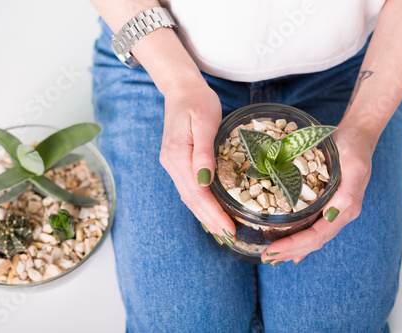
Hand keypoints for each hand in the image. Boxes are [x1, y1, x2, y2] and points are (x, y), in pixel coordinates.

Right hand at [159, 80, 236, 244]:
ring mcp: (172, 164)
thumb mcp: (205, 121)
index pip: (196, 194)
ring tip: (223, 231)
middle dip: (211, 221)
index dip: (213, 214)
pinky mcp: (178, 162)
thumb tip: (205, 182)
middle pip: (191, 201)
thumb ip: (204, 152)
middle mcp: (171, 164)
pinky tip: (212, 211)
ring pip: (189, 198)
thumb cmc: (197, 101)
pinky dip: (201, 204)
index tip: (230, 229)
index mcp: (178, 156)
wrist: (181, 90)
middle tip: (230, 237)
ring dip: (206, 216)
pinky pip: (190, 189)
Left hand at [260, 126, 373, 264]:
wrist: (357, 136)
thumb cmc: (354, 148)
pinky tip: (289, 248)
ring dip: (291, 249)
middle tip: (265, 258)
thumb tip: (330, 216)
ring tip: (272, 257)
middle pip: (312, 242)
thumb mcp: (352, 166)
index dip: (294, 245)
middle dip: (288, 251)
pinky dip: (299, 239)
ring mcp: (333, 210)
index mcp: (345, 208)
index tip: (272, 250)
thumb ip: (346, 193)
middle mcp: (339, 213)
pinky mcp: (325, 203)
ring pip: (311, 237)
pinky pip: (312, 226)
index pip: (317, 236)